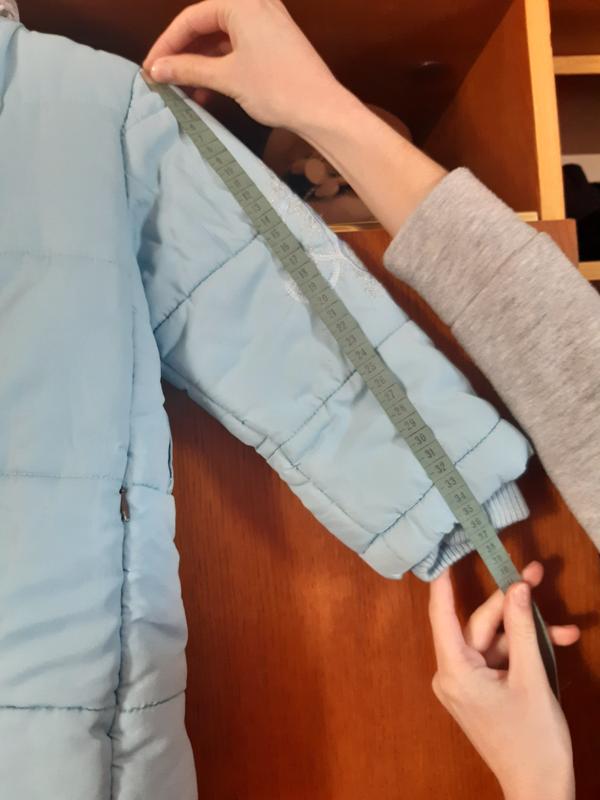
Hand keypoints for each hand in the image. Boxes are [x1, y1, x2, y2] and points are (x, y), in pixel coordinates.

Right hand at [144, 0, 343, 131]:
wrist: (322, 109)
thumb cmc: (278, 87)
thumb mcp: (227, 78)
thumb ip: (188, 69)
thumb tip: (157, 69)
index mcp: (241, 1)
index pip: (191, 18)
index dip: (166, 45)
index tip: (151, 68)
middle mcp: (255, 3)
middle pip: (205, 26)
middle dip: (183, 55)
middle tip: (163, 79)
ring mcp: (267, 22)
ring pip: (221, 39)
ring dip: (200, 64)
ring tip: (182, 90)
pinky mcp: (275, 42)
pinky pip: (238, 48)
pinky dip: (220, 67)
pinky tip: (206, 92)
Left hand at [429, 562, 577, 799]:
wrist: (540, 792)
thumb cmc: (533, 741)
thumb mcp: (532, 678)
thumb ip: (523, 629)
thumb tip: (517, 587)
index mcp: (454, 672)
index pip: (443, 615)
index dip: (444, 583)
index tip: (444, 554)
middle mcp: (452, 675)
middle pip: (480, 626)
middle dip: (512, 606)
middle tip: (535, 574)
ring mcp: (466, 684)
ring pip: (495, 642)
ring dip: (528, 634)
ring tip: (565, 629)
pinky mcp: (480, 692)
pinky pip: (499, 660)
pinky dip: (524, 653)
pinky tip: (557, 645)